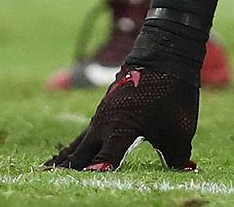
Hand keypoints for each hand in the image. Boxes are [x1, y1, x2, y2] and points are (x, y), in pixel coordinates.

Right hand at [46, 67, 199, 171]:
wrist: (163, 55)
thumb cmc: (171, 94)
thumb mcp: (180, 129)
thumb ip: (178, 154)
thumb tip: (186, 169)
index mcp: (121, 130)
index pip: (104, 160)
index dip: (96, 172)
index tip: (87, 178)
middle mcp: (105, 124)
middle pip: (81, 154)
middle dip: (69, 169)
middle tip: (49, 178)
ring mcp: (102, 115)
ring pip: (78, 142)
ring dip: (65, 158)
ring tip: (48, 169)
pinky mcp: (104, 110)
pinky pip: (85, 133)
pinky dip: (74, 145)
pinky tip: (68, 152)